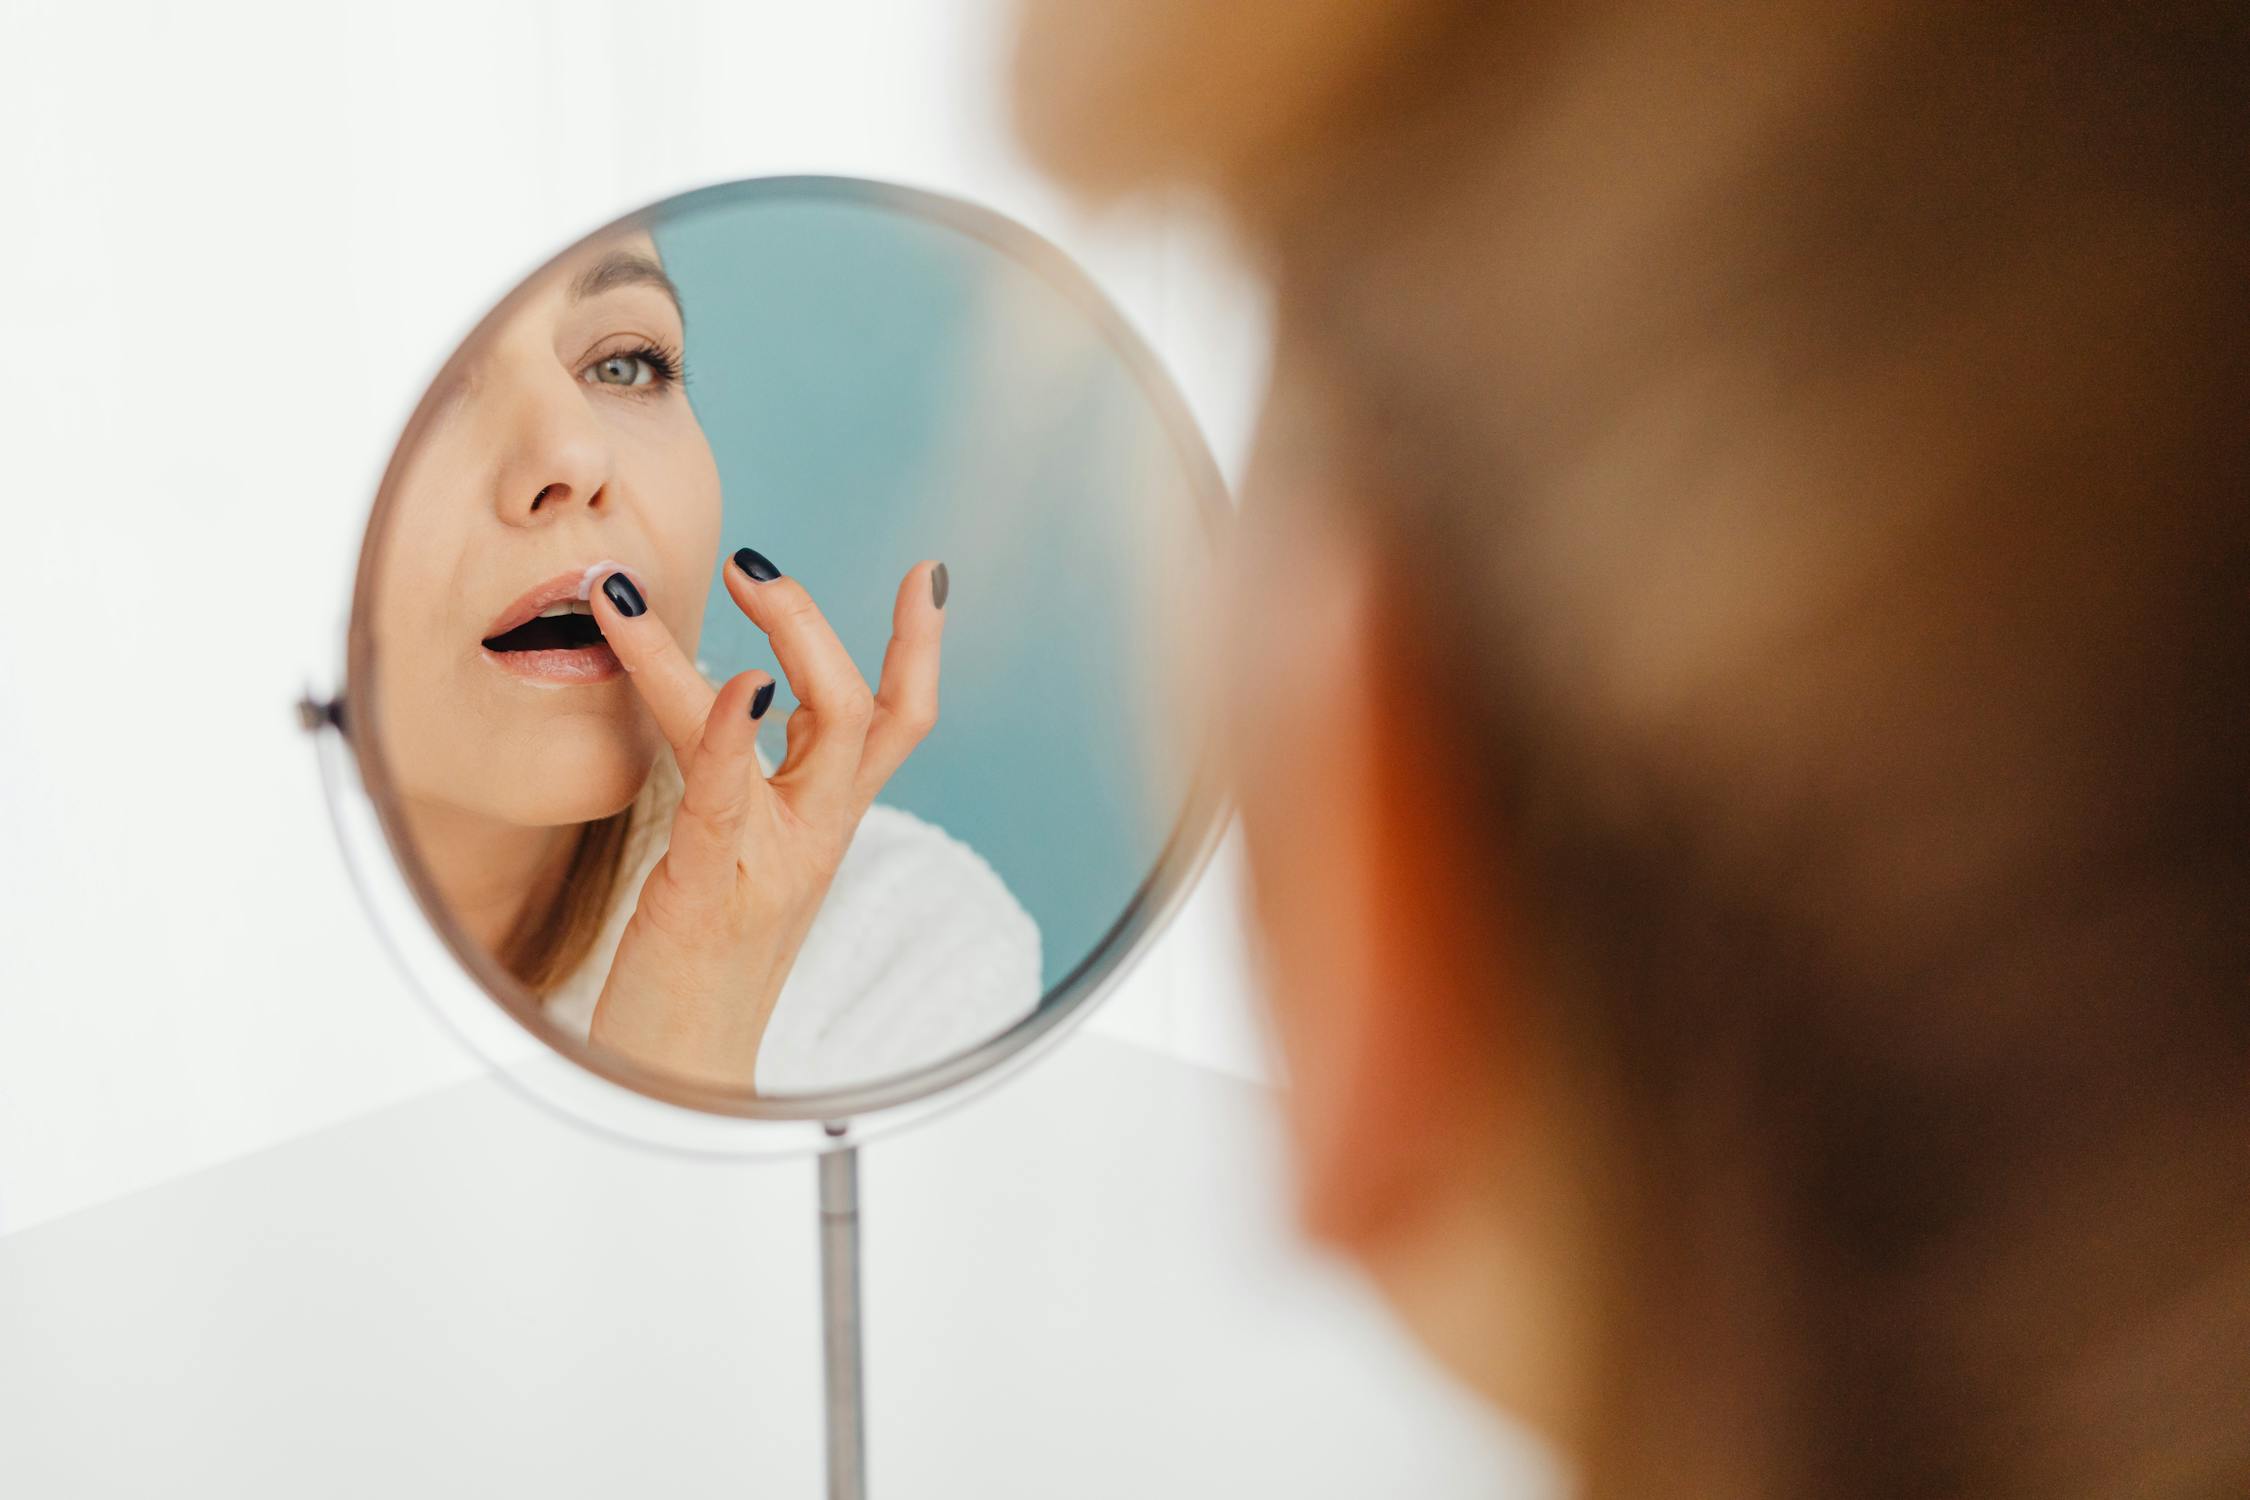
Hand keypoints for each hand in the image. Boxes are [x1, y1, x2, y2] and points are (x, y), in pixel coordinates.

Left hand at [582, 552, 947, 1087]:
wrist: (677, 1081)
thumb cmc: (697, 969)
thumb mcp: (735, 858)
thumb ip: (748, 785)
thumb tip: (738, 704)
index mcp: (822, 827)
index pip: (896, 725)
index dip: (920, 649)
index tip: (926, 574)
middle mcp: (814, 838)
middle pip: (871, 713)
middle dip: (819, 623)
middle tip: (755, 562)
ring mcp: (774, 861)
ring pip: (815, 729)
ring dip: (772, 641)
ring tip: (703, 576)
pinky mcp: (712, 886)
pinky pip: (732, 792)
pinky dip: (733, 726)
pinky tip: (732, 678)